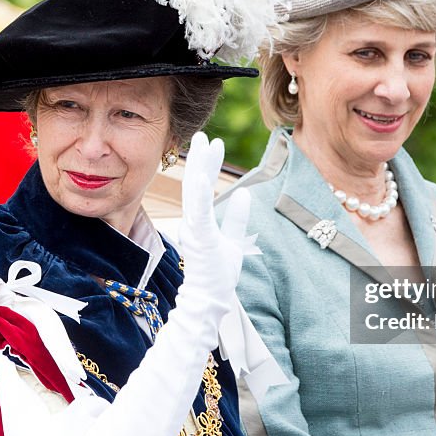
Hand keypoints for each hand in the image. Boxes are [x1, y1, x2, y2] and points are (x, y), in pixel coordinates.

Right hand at [178, 132, 251, 305]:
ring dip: (198, 167)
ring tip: (202, 145)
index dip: (208, 165)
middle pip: (195, 184)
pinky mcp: (199, 238)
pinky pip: (198, 211)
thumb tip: (243, 193)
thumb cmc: (219, 276)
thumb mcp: (234, 241)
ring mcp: (194, 230)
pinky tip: (200, 173)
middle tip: (203, 135)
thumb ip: (236, 218)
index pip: (202, 188)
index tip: (215, 144)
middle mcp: (193, 222)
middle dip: (200, 159)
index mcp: (200, 222)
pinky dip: (198, 191)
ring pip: (194, 192)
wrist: (210, 300)